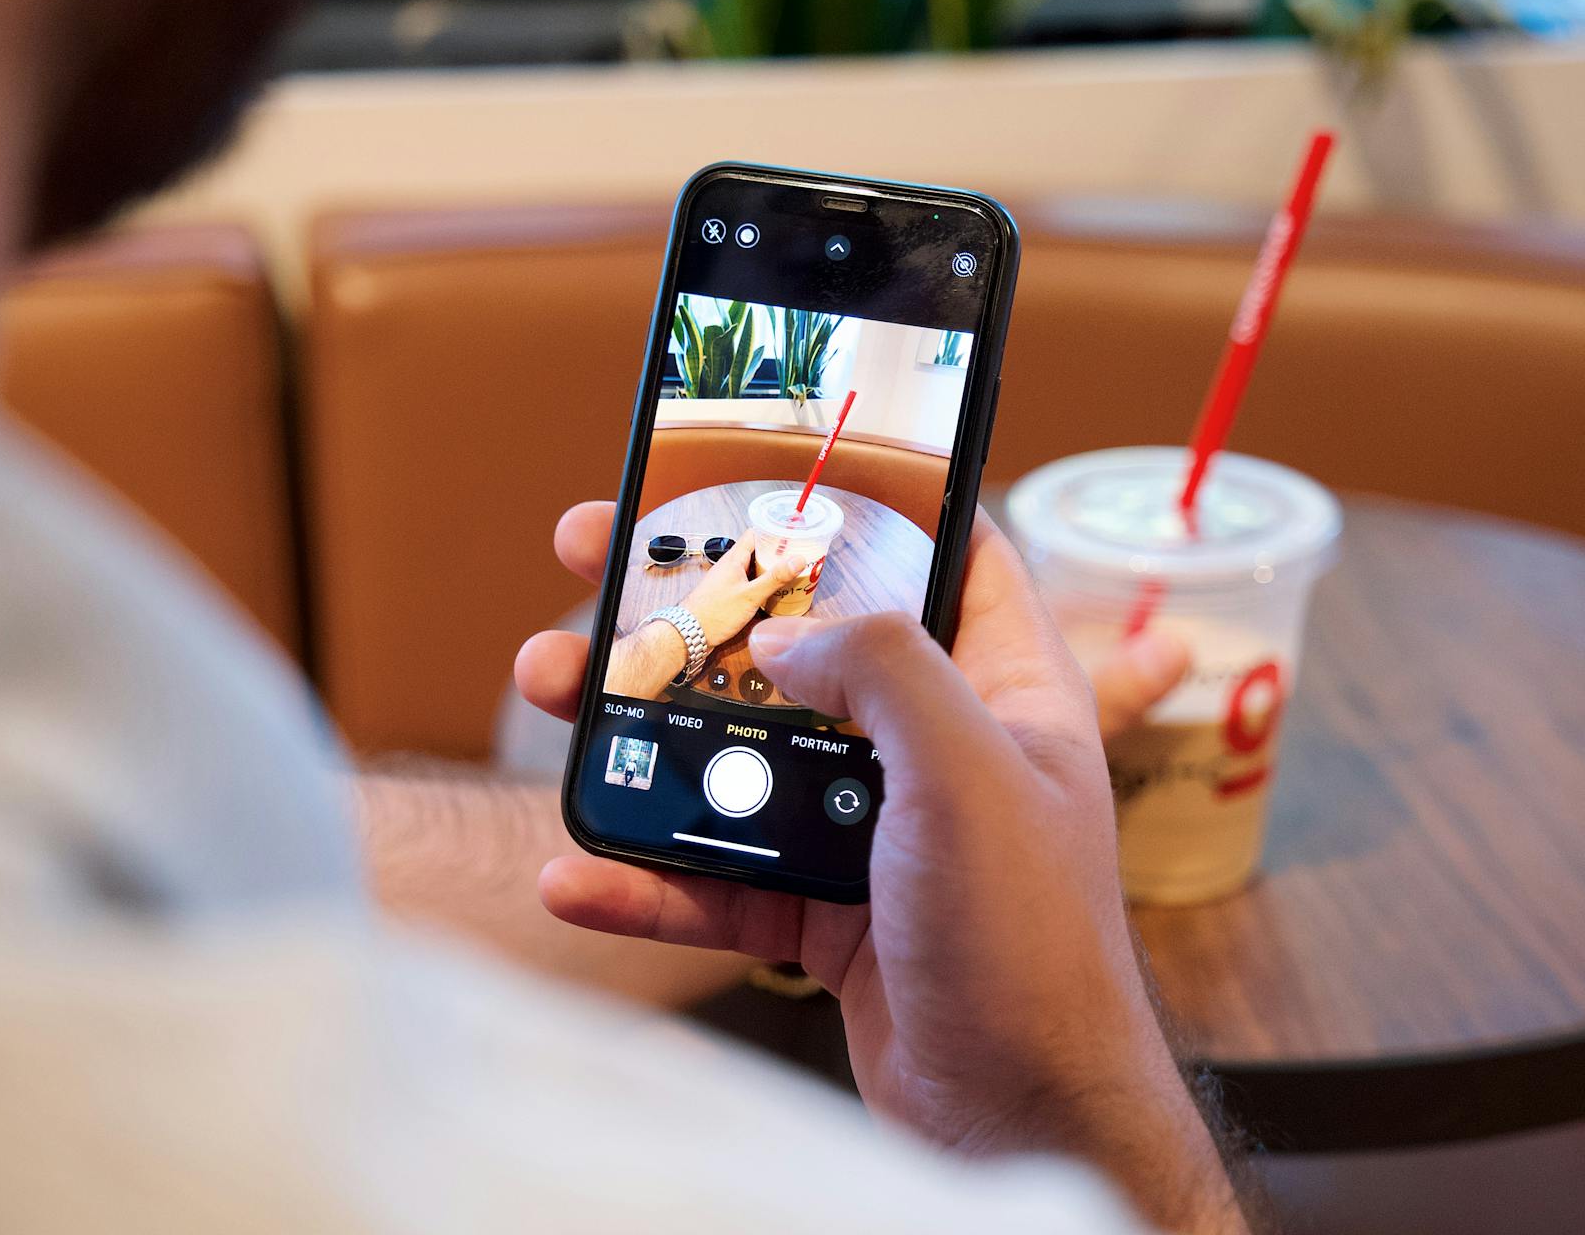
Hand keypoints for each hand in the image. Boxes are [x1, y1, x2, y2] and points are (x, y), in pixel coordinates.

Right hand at [516, 503, 1243, 1231]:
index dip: (856, 498)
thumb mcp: (971, 773)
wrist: (1022, 1118)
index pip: (940, 550)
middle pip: (797, 644)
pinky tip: (574, 871)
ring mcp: (871, 831)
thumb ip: (884, 669)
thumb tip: (782, 632)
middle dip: (694, 607)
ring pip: (738, 755)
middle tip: (597, 563)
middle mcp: (932, 747)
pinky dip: (644, 875)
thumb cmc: (1034, 946)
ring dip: (638, 731)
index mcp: (998, 687)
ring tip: (551, 692)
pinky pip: (716, 876)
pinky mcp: (821, 913)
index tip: (759, 465)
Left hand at [680, 535, 802, 647]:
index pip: (755, 534)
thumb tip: (799, 559)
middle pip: (757, 551)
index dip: (774, 532)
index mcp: (734, 558)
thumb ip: (775, 578)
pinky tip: (773, 593)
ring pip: (753, 568)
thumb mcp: (750, 595)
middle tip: (798, 557)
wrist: (690, 634)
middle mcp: (730, 566)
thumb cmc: (716, 613)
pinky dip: (762, 584)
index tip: (792, 536)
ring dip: (770, 570)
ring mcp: (728, 580)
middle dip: (776, 553)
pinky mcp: (728, 594)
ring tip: (791, 574)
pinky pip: (748, 583)